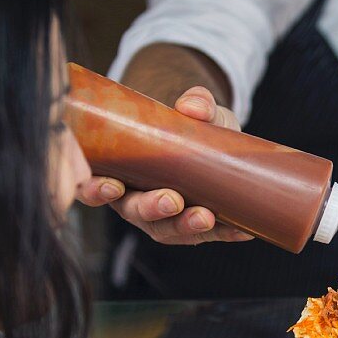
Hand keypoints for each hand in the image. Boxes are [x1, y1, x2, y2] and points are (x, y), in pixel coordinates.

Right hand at [76, 86, 252, 244]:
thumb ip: (195, 102)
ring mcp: (165, 218)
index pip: (95, 188)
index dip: (97, 191)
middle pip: (136, 214)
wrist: (212, 140)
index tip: (113, 185)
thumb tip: (193, 107)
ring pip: (168, 230)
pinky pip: (209, 235)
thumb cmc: (187, 126)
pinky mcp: (195, 227)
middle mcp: (136, 201)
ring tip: (207, 217)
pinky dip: (225, 232)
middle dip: (152, 209)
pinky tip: (242, 229)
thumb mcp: (193, 109)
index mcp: (117, 172)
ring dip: (186, 226)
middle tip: (172, 200)